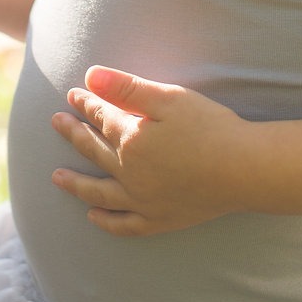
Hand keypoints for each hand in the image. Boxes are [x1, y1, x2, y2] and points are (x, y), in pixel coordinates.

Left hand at [51, 66, 246, 236]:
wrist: (245, 169)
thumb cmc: (210, 127)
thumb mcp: (169, 98)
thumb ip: (127, 88)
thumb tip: (89, 76)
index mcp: (131, 139)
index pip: (101, 117)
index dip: (86, 103)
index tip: (73, 94)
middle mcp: (130, 173)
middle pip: (94, 150)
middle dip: (73, 133)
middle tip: (56, 123)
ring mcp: (143, 200)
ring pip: (99, 193)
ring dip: (76, 183)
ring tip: (55, 177)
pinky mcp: (160, 220)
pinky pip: (124, 225)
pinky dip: (106, 222)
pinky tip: (93, 217)